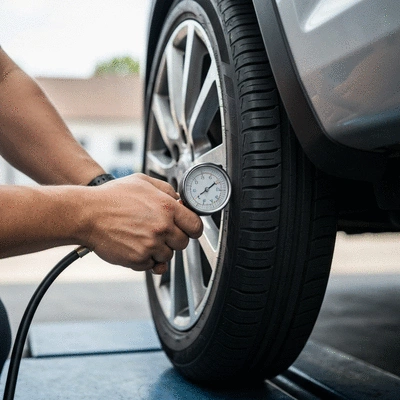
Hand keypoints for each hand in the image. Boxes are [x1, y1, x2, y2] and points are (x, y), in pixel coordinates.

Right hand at [80, 174, 202, 272]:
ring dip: (159, 250)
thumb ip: (166, 189)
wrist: (87, 214)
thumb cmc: (112, 197)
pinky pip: (151, 264)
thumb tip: (179, 199)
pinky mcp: (138, 259)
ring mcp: (151, 245)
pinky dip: (145, 258)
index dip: (192, 228)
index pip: (195, 226)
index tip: (187, 229)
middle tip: (159, 232)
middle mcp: (162, 227)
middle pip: (183, 243)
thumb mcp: (142, 182)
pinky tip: (134, 245)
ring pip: (168, 256)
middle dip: (174, 239)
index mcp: (167, 208)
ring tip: (142, 237)